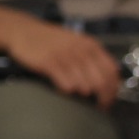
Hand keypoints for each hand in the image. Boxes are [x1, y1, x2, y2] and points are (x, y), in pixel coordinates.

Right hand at [2, 17, 122, 107]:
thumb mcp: (77, 43)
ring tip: (79, 98)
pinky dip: (67, 91)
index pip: (112, 71)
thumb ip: (93, 57)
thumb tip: (110, 76)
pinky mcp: (49, 63)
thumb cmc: (51, 41)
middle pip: (101, 81)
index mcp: (91, 46)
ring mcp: (65, 57)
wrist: (24, 31)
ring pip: (85, 85)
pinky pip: (66, 84)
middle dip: (102, 98)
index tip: (109, 100)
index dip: (113, 89)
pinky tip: (63, 89)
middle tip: (98, 106)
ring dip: (84, 95)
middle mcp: (81, 51)